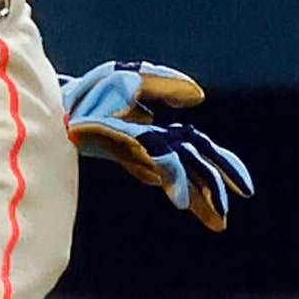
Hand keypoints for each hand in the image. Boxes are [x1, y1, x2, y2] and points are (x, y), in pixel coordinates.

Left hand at [59, 59, 253, 231]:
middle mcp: (150, 146)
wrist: (51, 102)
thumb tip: (199, 96)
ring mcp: (134, 149)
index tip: (248, 191)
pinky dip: (172, 179)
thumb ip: (161, 84)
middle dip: (214, 189)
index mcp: (157, 135)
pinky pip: (153, 162)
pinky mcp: (117, 149)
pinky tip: (182, 201)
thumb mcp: (127, 79)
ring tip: (216, 219)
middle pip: (192, 167)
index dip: (225, 167)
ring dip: (197, 193)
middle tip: (226, 219)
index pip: (198, 153)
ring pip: (177, 171)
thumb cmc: (86, 92)